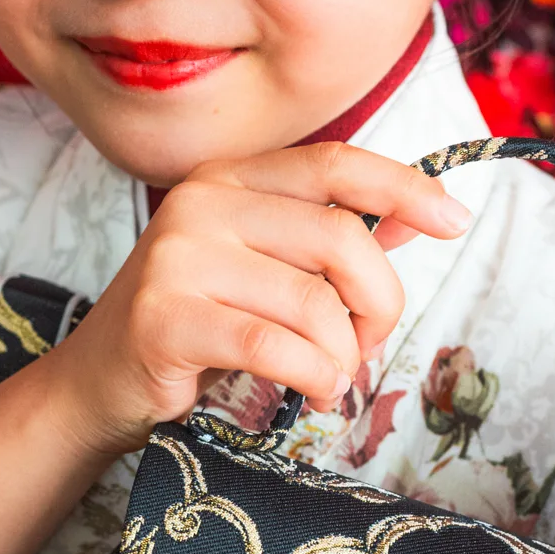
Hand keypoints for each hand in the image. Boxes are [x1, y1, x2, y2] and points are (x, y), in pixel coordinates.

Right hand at [47, 142, 469, 459]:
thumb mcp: (263, 268)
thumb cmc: (195, 323)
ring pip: (314, 302)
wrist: (98, 381)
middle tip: (367, 344)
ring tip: (331, 376)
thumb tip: (416, 213)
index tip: (456, 220)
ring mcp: (178, 258)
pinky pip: (276, 347)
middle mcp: (201, 204)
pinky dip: (314, 376)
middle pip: (340, 238)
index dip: (404, 187)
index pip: (334, 164)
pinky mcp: (166, 319)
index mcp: (230, 179)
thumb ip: (330, 238)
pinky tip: (312, 389)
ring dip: (343, 354)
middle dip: (377, 303)